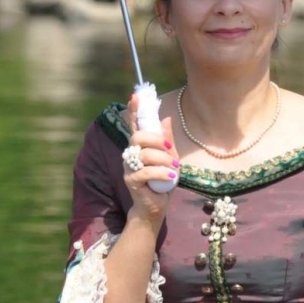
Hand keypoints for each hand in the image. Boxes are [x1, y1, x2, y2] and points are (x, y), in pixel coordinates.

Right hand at [124, 90, 178, 221]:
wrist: (155, 207)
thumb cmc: (162, 182)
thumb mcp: (170, 159)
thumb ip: (167, 141)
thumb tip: (167, 118)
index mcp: (140, 146)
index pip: (135, 125)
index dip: (135, 110)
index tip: (136, 95)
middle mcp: (131, 154)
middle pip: (138, 136)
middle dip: (157, 140)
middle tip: (171, 149)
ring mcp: (129, 167)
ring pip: (145, 154)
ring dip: (164, 161)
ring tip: (174, 170)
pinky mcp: (131, 180)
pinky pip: (147, 171)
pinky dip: (162, 174)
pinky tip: (170, 178)